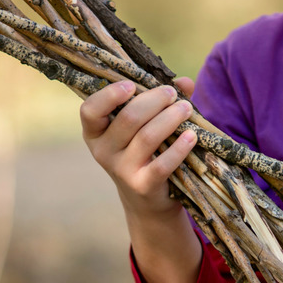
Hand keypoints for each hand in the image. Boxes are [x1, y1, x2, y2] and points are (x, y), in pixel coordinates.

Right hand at [80, 78, 197, 219]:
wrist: (146, 200)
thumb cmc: (145, 153)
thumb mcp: (143, 127)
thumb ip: (160, 101)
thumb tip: (184, 82)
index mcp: (96, 133)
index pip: (90, 111)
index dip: (109, 95)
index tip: (132, 85)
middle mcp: (103, 152)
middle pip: (128, 119)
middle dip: (154, 101)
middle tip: (172, 94)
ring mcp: (122, 171)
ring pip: (147, 137)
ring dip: (170, 118)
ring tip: (186, 108)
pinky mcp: (143, 186)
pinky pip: (162, 164)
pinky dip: (179, 148)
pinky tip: (192, 136)